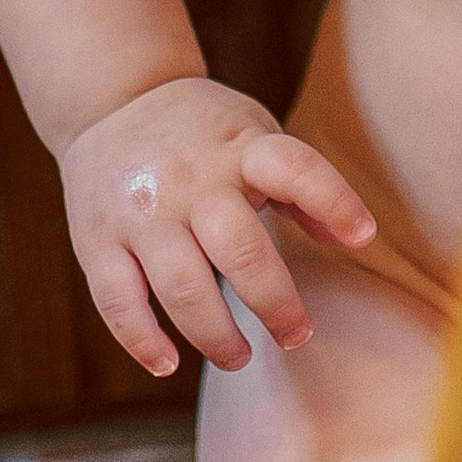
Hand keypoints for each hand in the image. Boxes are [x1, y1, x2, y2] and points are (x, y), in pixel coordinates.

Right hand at [61, 75, 374, 375]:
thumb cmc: (203, 131)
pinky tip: (168, 362)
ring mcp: (141, 212)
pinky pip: (118, 300)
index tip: (363, 237)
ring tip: (240, 357)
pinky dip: (143, 340)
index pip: (293, 168)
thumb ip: (302, 185)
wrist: (111, 99)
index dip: (333, 201)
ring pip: (181, 287)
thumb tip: (355, 238)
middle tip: (296, 334)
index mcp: (239, 148)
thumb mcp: (256, 134)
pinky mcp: (98, 239)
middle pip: (239, 250)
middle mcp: (190, 180)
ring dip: (216, 336)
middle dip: (275, 304)